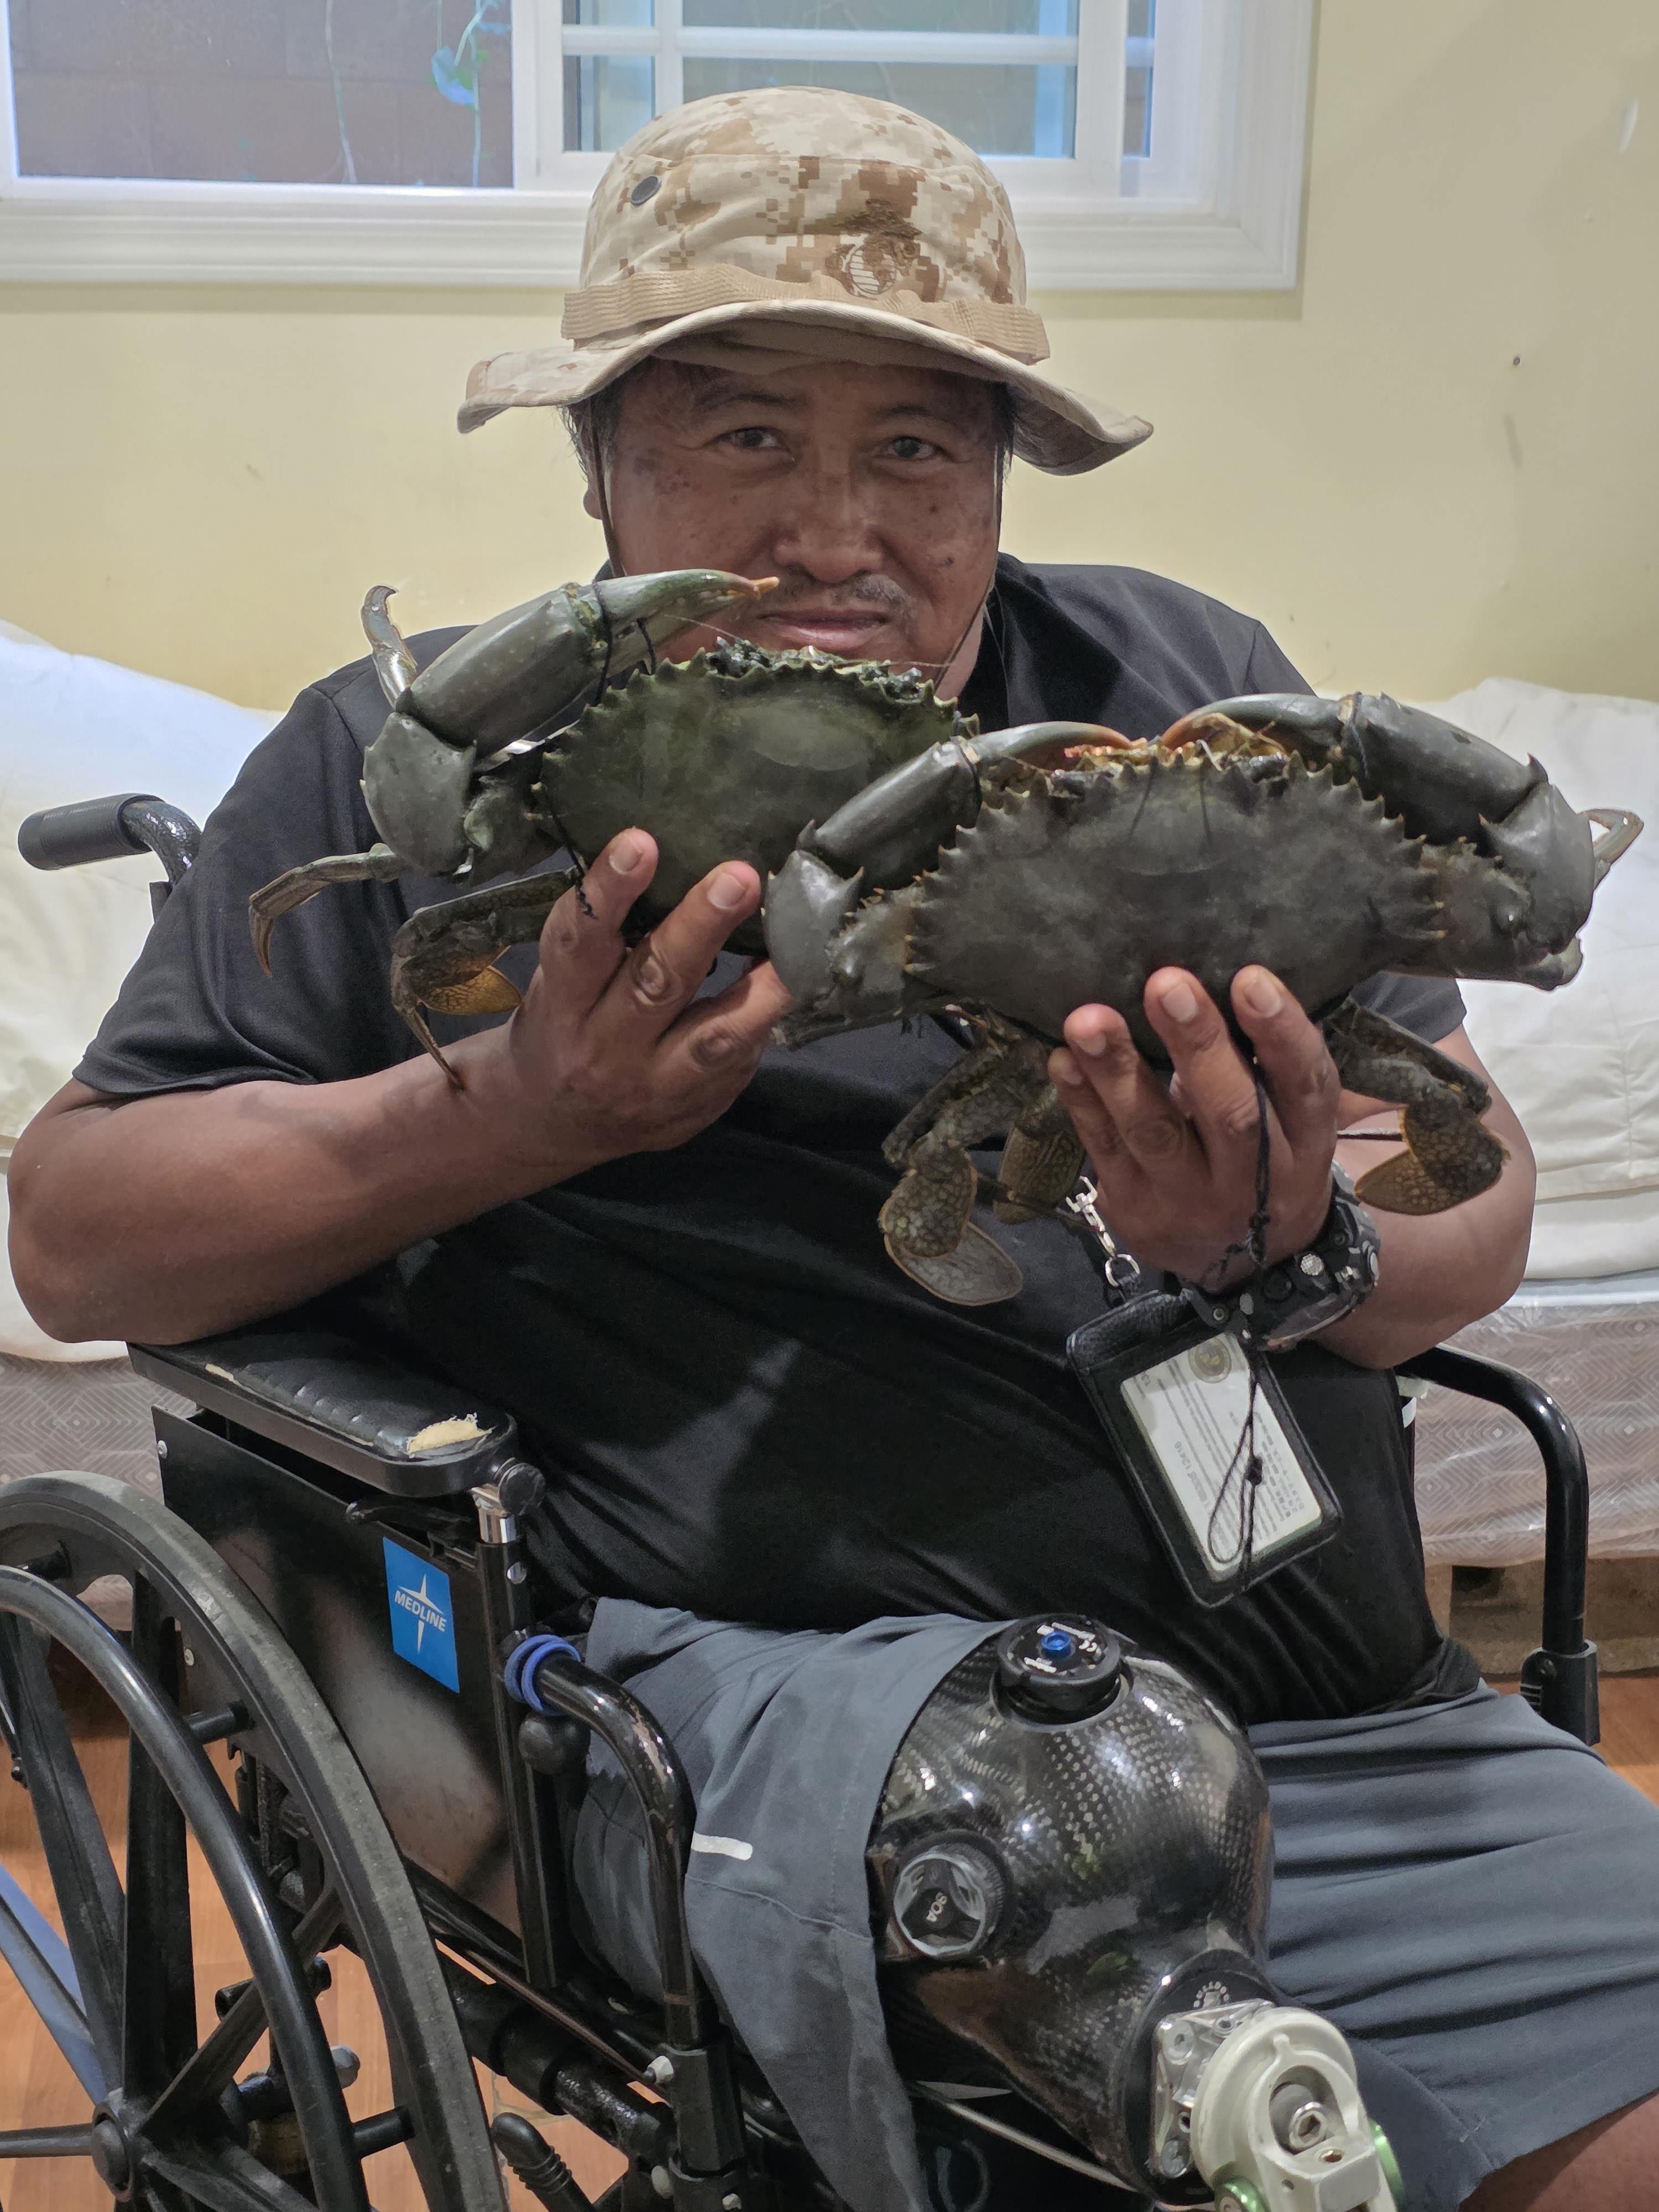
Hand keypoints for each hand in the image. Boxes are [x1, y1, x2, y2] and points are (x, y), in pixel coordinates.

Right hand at [461, 828, 793, 1177]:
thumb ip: (602, 939)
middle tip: (738, 877)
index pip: (580, 943)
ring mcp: (653, 1086)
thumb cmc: (562, 1025)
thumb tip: (671, 861)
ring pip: (714, 1036)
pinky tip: (795, 977)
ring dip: (760, 988)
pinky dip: (767, 1017)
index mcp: (562, 1005)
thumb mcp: (559, 981)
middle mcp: (605, 1049)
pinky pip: (740, 1061)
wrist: (550, 1125)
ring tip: (797, 942)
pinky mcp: (693, 1110)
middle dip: (699, 927)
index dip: (608, 893)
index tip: (640, 842)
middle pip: (655, 985)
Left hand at [1048, 966, 1340, 1287]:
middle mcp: (1255, 1180)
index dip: (1280, 1034)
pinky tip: (1062, 1059)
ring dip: (1119, 1073)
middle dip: (1196, 1046)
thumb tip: (1221, 966)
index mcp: (1307, 1142)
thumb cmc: (1267, 1156)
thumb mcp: (1292, 1119)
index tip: (1250, 978)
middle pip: (1231, 1114)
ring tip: (1088, 1021)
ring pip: (1156, 1135)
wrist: (1246, 1262)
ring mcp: (1192, 1202)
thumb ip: (1268, 1060)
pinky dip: (1082, 1103)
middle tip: (1165, 984)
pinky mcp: (1135, 1212)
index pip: (1305, 1086)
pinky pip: (1105, 1151)